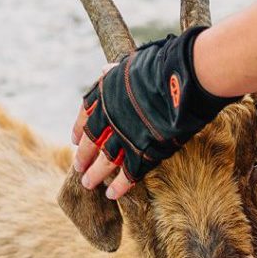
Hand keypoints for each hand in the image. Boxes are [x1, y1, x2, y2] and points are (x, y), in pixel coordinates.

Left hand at [70, 27, 232, 198]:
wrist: (181, 79)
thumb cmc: (163, 65)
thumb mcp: (133, 63)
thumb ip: (118, 72)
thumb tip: (104, 69)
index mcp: (105, 94)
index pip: (85, 115)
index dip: (79, 129)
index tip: (75, 140)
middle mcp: (109, 118)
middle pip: (91, 142)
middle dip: (83, 156)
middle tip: (78, 168)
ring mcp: (125, 136)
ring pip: (104, 161)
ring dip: (95, 174)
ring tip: (88, 184)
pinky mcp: (143, 152)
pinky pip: (128, 174)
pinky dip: (119, 186)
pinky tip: (112, 195)